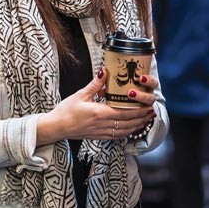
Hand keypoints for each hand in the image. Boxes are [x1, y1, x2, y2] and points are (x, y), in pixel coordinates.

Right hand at [37, 70, 157, 144]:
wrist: (56, 127)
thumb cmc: (66, 111)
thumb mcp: (81, 94)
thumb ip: (95, 84)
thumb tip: (104, 71)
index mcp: (100, 113)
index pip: (125, 113)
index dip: (139, 111)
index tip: (148, 107)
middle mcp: (103, 124)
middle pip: (128, 123)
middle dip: (142, 119)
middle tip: (152, 113)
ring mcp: (101, 132)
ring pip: (124, 131)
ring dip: (137, 127)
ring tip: (146, 121)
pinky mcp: (98, 136)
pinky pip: (116, 136)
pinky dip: (126, 133)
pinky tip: (131, 129)